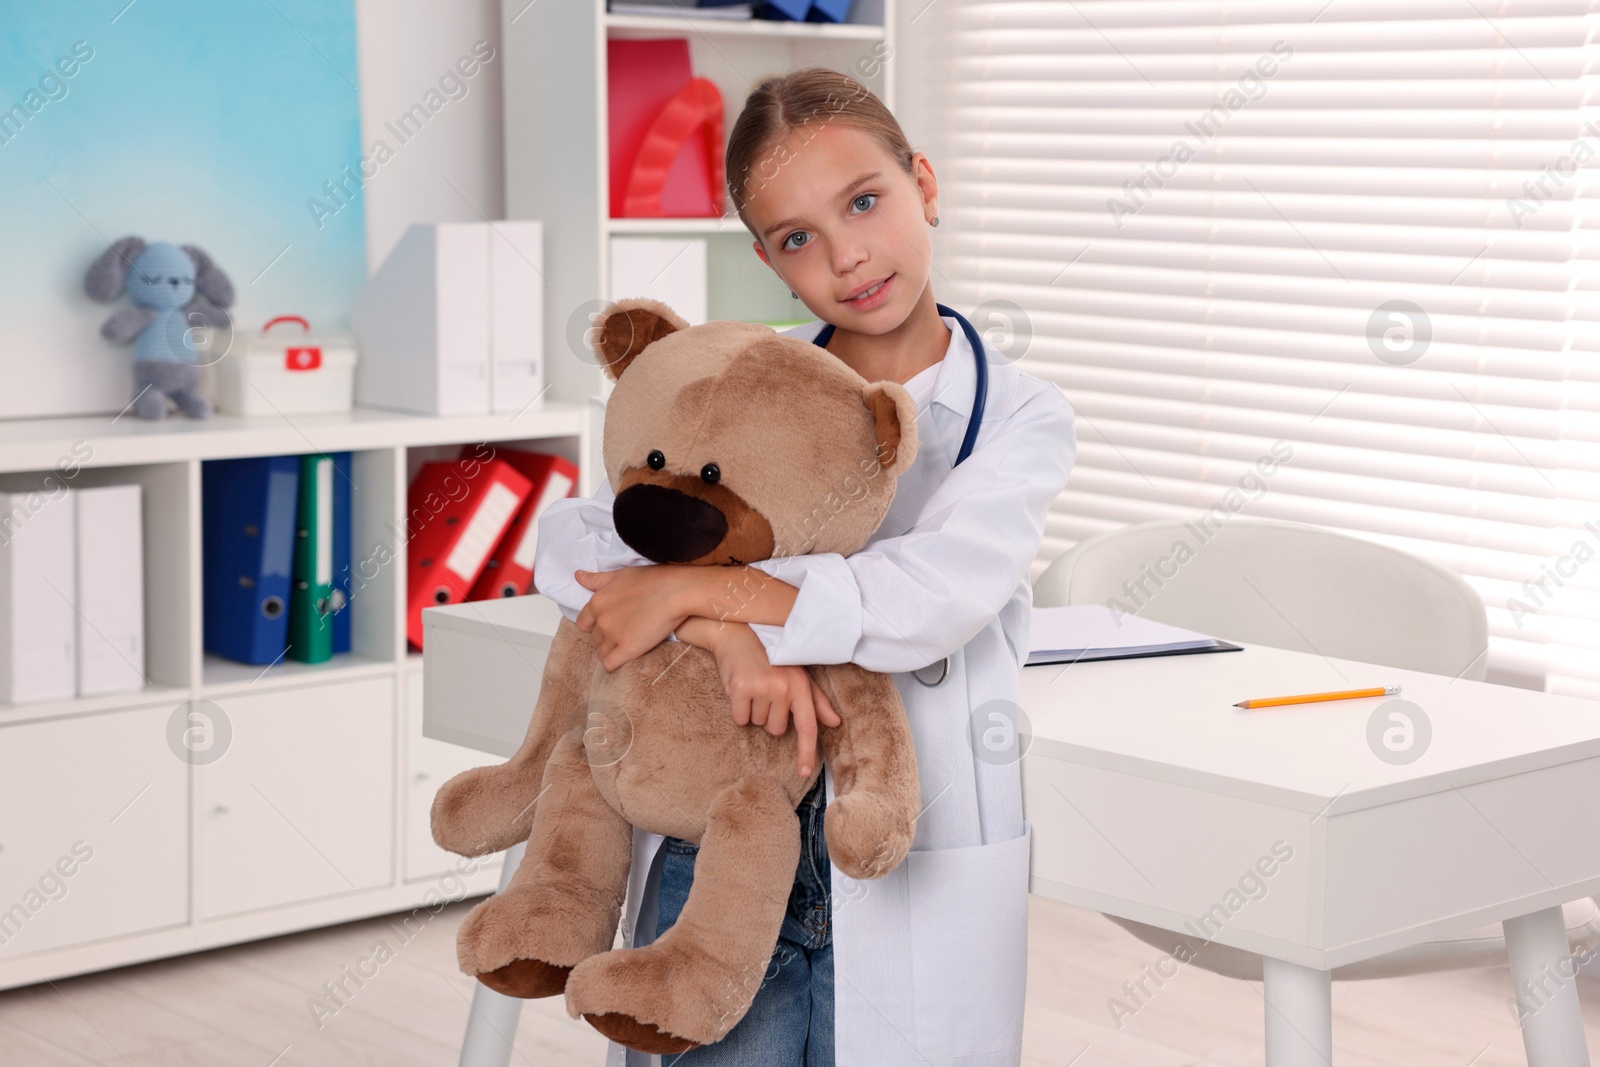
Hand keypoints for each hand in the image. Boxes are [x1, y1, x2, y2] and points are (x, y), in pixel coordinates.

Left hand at [574, 565, 698, 670]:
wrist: (676, 592)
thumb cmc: (652, 580)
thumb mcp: (620, 574)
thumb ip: (596, 579)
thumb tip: (577, 576)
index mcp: (597, 602)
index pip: (583, 623)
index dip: (594, 625)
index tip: (608, 624)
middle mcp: (601, 620)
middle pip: (594, 639)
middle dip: (604, 638)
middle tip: (622, 633)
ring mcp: (614, 636)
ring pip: (601, 653)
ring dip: (610, 651)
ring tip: (625, 645)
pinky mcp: (628, 649)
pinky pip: (610, 664)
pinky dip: (614, 663)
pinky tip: (626, 656)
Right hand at [693, 621, 840, 777]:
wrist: (738, 634)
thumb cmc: (771, 657)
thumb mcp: (798, 675)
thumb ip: (816, 701)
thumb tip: (835, 722)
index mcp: (801, 686)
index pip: (808, 726)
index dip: (806, 752)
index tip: (803, 772)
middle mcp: (784, 688)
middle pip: (776, 729)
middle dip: (769, 716)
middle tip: (765, 691)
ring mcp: (762, 688)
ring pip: (757, 724)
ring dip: (753, 710)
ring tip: (753, 687)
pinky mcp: (741, 689)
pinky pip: (740, 719)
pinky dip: (738, 710)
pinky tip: (740, 690)